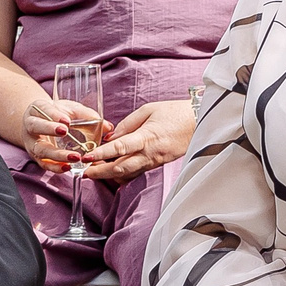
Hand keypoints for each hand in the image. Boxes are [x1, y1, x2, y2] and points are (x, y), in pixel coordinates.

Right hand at [21, 96, 105, 172]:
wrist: (39, 124)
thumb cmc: (57, 115)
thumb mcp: (70, 110)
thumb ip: (87, 116)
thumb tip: (108, 127)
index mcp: (38, 109)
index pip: (44, 109)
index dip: (54, 114)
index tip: (66, 120)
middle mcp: (31, 125)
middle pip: (36, 127)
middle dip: (49, 129)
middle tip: (65, 132)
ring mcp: (32, 143)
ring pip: (40, 149)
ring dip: (57, 154)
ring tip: (75, 157)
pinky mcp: (37, 157)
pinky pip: (44, 164)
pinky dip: (55, 167)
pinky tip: (68, 168)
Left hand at [82, 97, 196, 183]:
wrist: (200, 122)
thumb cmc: (174, 113)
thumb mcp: (148, 110)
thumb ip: (127, 125)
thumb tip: (110, 138)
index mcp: (147, 137)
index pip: (119, 148)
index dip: (102, 154)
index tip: (87, 157)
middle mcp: (150, 153)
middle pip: (121, 168)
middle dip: (101, 173)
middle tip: (84, 172)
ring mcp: (155, 161)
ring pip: (128, 174)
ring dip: (110, 175)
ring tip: (94, 173)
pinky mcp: (158, 164)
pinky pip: (137, 172)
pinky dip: (123, 174)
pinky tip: (112, 172)